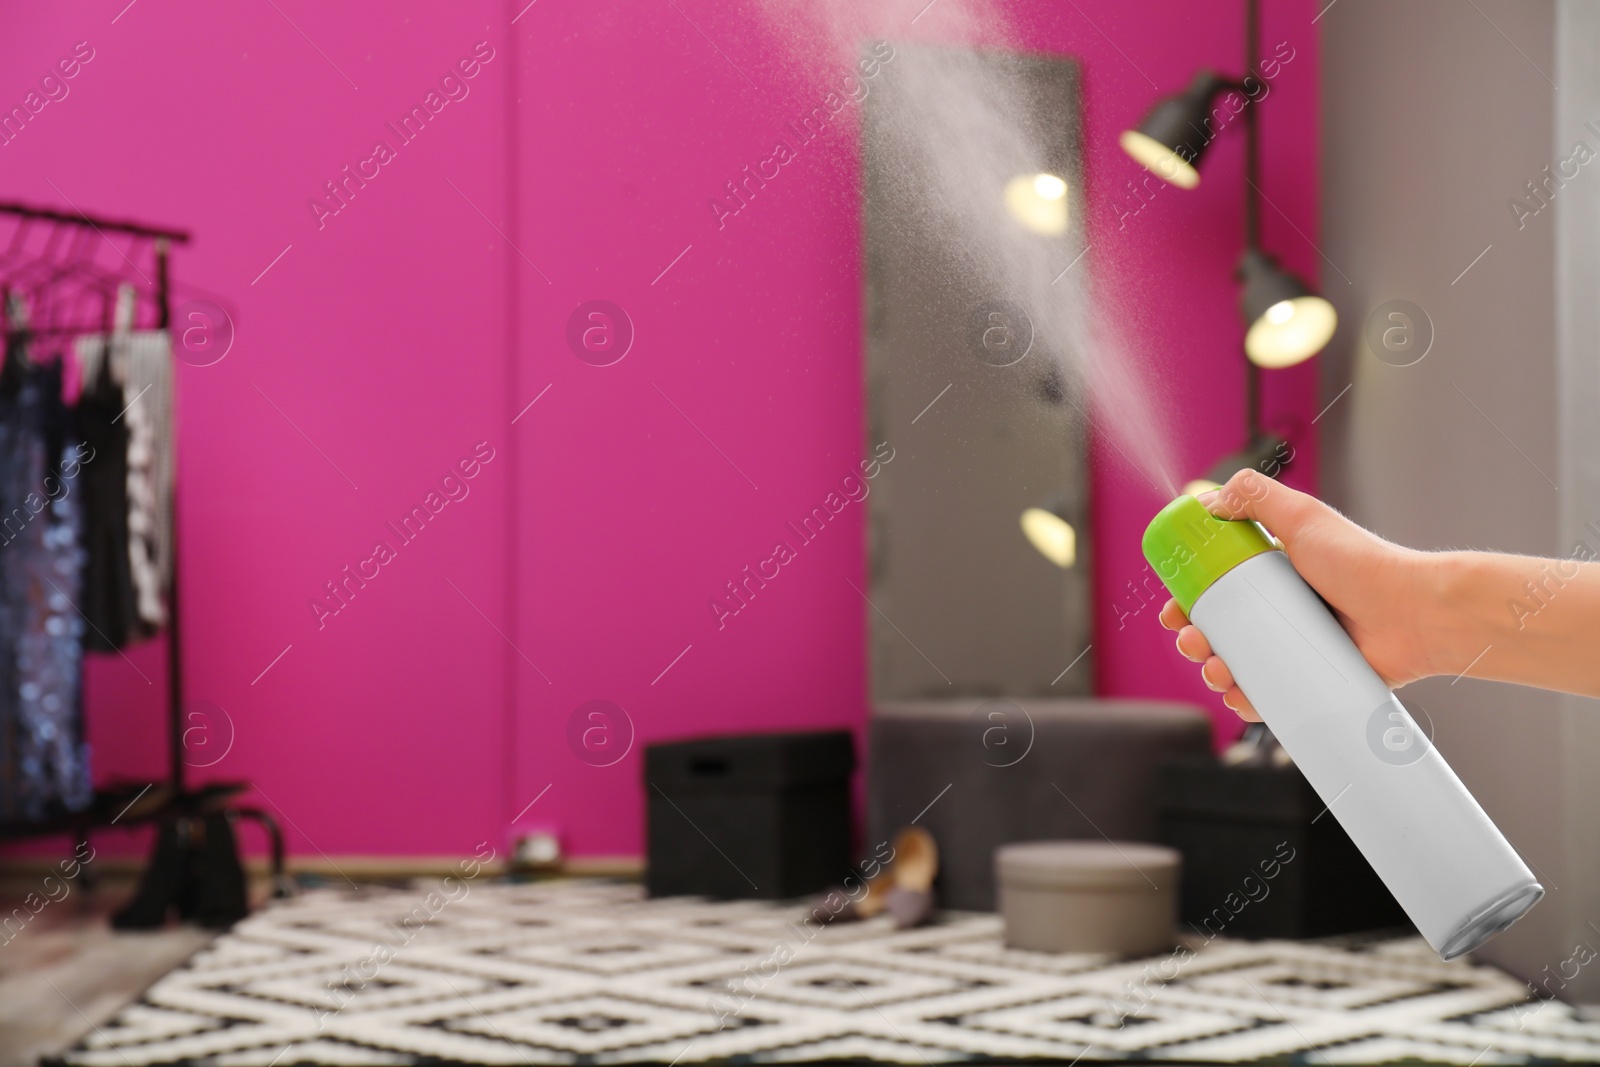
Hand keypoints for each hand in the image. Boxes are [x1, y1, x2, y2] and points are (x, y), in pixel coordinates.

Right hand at [1159, 469, 1441, 720]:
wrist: (1416, 614)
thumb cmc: (1365, 564)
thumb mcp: (1304, 518)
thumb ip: (1256, 497)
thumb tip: (1209, 499)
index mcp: (1275, 574)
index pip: (1217, 589)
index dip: (1189, 602)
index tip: (1173, 612)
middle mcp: (1283, 611)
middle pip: (1220, 631)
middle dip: (1194, 640)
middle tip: (1192, 642)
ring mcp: (1297, 647)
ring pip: (1239, 666)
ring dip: (1213, 673)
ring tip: (1216, 671)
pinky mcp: (1312, 679)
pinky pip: (1270, 696)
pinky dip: (1246, 701)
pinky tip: (1237, 697)